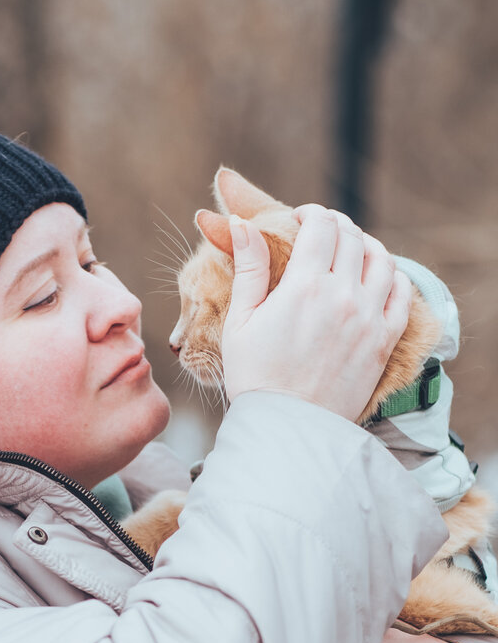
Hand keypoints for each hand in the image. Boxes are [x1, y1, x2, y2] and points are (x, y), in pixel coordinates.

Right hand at [221, 205, 412, 420]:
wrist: (288, 428)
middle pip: (352, 236)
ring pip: (382, 259)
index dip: (310, 213)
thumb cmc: (254, 377)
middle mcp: (344, 296)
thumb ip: (248, 268)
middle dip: (335, 225)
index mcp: (305, 286)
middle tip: (321, 233)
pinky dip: (392, 277)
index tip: (300, 219)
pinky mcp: (384, 341)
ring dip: (366, 245)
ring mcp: (369, 318)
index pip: (321, 225)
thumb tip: (244, 222)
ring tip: (350, 252)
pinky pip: (401, 294)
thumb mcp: (240, 321)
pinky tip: (375, 280)